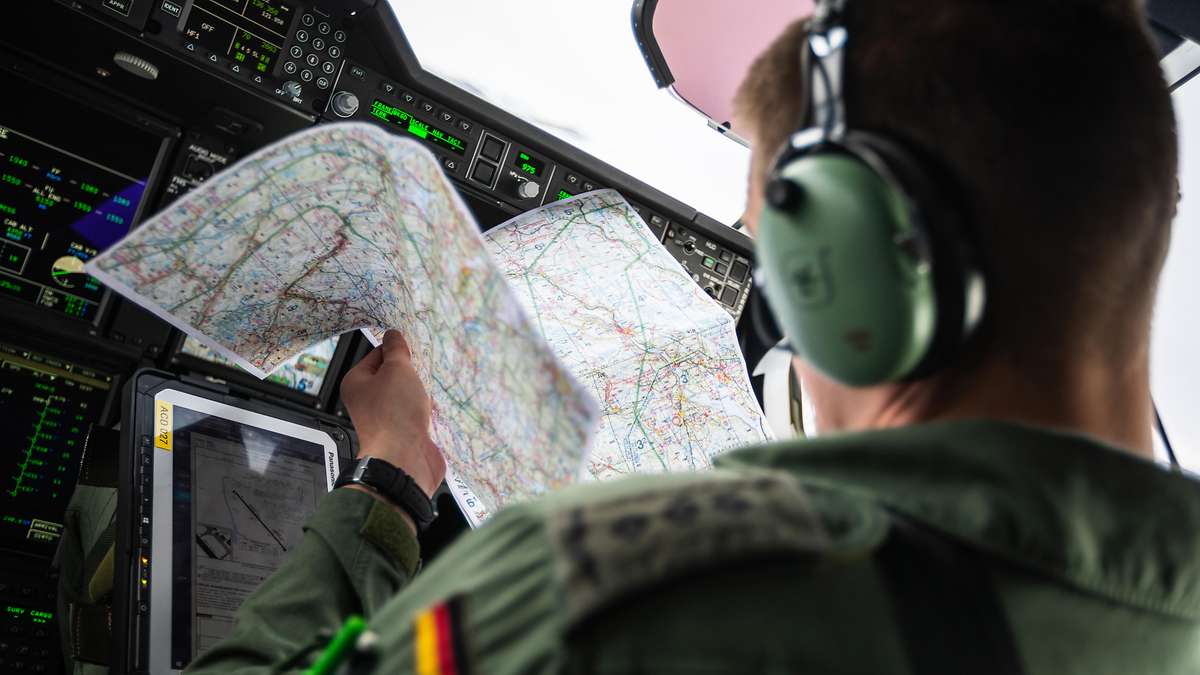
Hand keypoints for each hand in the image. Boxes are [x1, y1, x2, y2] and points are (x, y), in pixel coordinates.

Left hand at [341, 330, 445, 498]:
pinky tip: (433, 406)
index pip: (376, 354)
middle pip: (391, 376)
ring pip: (404, 395)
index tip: (413, 348)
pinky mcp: (401, 432)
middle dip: (410, 372)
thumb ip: (397, 350)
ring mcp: (384, 418)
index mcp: (356, 382)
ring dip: (419, 391)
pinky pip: (414, 413)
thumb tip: (393, 334)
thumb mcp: (398, 370)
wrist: (404, 459)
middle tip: (424, 367)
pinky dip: (424, 409)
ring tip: (429, 388)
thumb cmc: (394, 413)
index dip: (396, 350)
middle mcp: (366, 400)